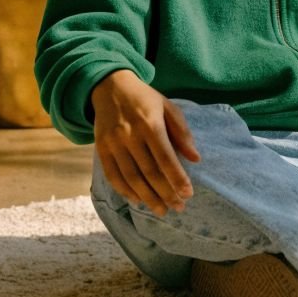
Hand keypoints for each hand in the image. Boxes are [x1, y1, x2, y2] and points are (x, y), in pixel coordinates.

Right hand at [92, 69, 200, 215]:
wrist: (110, 86)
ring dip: (147, 197)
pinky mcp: (101, 148)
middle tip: (178, 207)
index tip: (188, 194)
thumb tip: (196, 158)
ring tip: (161, 210)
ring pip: (131, 177)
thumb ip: (182, 133)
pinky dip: (125, 191)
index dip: (177, 178)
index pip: (165, 158)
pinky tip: (138, 200)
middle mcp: (130, 135)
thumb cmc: (145, 98)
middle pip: (149, 172)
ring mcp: (113, 143)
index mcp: (150, 123)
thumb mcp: (168, 107)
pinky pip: (112, 175)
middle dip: (165, 193)